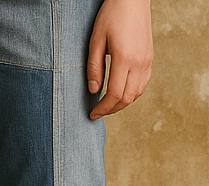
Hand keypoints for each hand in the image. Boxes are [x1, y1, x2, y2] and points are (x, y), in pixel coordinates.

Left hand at [88, 0, 152, 119]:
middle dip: (111, 109)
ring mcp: (147, 61)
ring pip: (136, 93)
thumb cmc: (112, 15)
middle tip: (98, 112)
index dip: (103, 108)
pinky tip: (120, 92)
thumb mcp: (96, 40)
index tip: (93, 114)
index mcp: (124, 58)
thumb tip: (94, 90)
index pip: (114, 94)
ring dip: (122, 103)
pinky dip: (131, 93)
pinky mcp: (150, 58)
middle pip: (127, 98)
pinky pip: (142, 84)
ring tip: (108, 104)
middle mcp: (139, 62)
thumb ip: (94, 67)